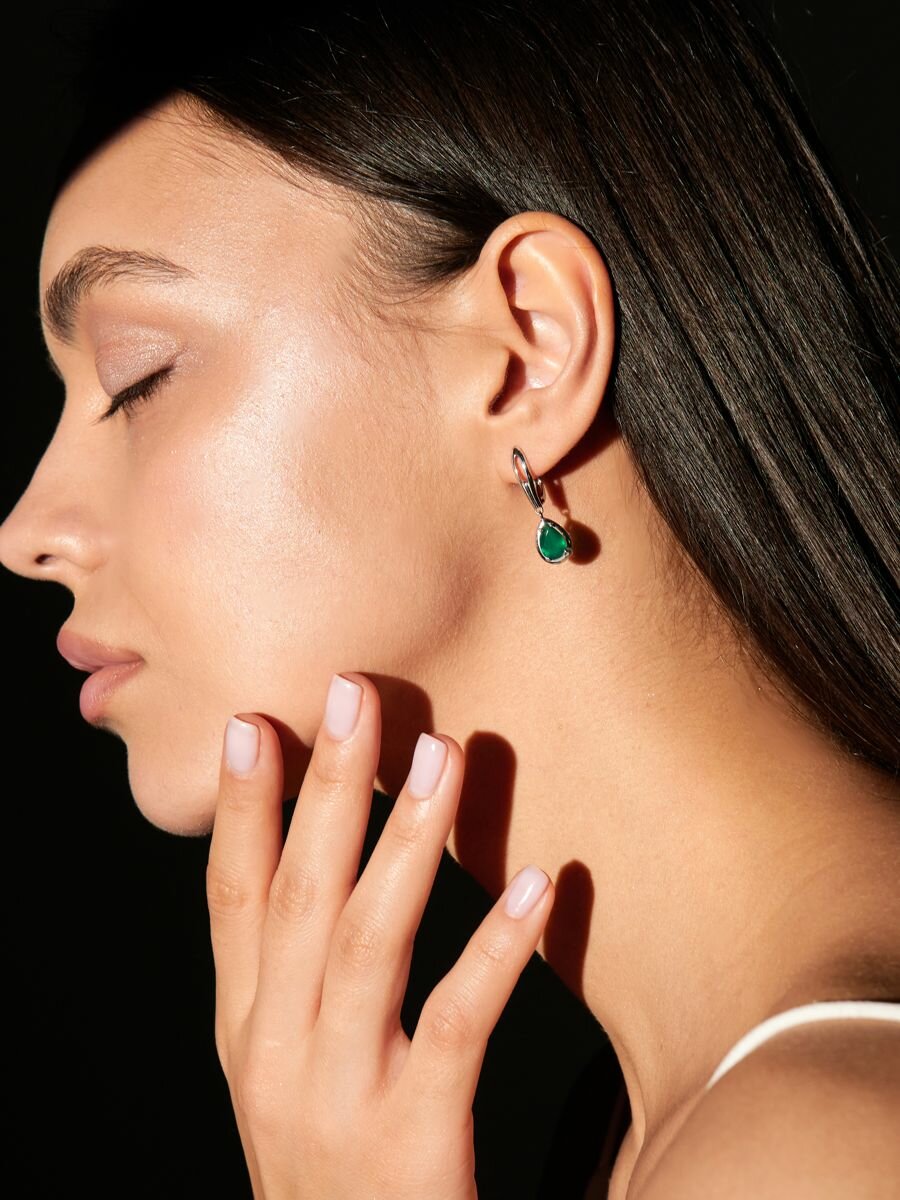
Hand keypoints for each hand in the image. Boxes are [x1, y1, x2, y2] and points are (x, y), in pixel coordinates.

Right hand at [206, 671, 554, 1198]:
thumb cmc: (330, 1162)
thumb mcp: (283, 1069)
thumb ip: (291, 978)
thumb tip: (316, 864)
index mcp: (246, 1029)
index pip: (231, 898)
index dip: (239, 809)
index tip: (251, 722)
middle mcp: (274, 1053)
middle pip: (298, 895)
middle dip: (324, 787)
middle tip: (352, 693)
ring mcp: (335, 1097)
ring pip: (366, 940)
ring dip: (405, 839)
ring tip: (440, 752)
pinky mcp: (409, 1144)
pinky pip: (455, 1026)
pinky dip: (492, 950)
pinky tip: (532, 884)